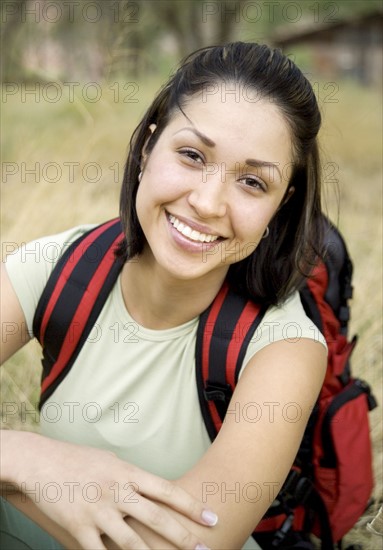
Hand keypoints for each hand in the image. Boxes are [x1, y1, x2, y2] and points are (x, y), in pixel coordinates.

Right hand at [5, 432, 216, 548]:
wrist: (42, 462)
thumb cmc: (79, 459)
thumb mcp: (111, 460)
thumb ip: (132, 476)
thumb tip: (151, 487)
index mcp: (128, 473)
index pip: (166, 490)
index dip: (191, 506)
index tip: (211, 517)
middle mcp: (117, 492)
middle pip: (156, 518)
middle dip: (182, 536)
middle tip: (202, 549)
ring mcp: (98, 511)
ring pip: (132, 542)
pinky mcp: (79, 528)